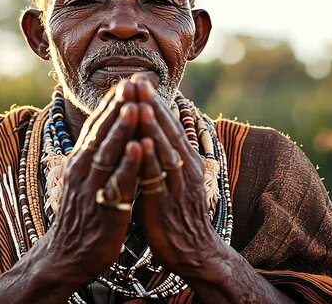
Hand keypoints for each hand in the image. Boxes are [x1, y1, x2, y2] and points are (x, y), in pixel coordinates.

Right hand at [46, 81, 142, 283]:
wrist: (67, 256)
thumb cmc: (83, 214)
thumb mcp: (86, 178)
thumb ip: (97, 153)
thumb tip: (109, 129)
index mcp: (82, 159)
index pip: (98, 124)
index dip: (113, 102)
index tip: (129, 79)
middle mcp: (84, 168)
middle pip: (103, 131)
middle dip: (119, 105)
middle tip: (133, 81)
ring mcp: (93, 187)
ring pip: (108, 152)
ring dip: (121, 128)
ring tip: (135, 106)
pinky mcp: (104, 208)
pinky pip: (117, 182)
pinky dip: (127, 163)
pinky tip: (138, 147)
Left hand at [132, 77, 223, 276]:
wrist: (194, 252)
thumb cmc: (178, 215)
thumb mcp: (174, 180)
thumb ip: (165, 157)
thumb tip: (154, 134)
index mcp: (185, 159)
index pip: (169, 124)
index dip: (154, 101)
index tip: (139, 79)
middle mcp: (184, 167)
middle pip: (166, 130)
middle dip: (150, 103)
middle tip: (137, 79)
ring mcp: (177, 184)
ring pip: (162, 148)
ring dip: (150, 124)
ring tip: (138, 100)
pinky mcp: (166, 203)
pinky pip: (157, 177)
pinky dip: (150, 158)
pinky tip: (141, 142)